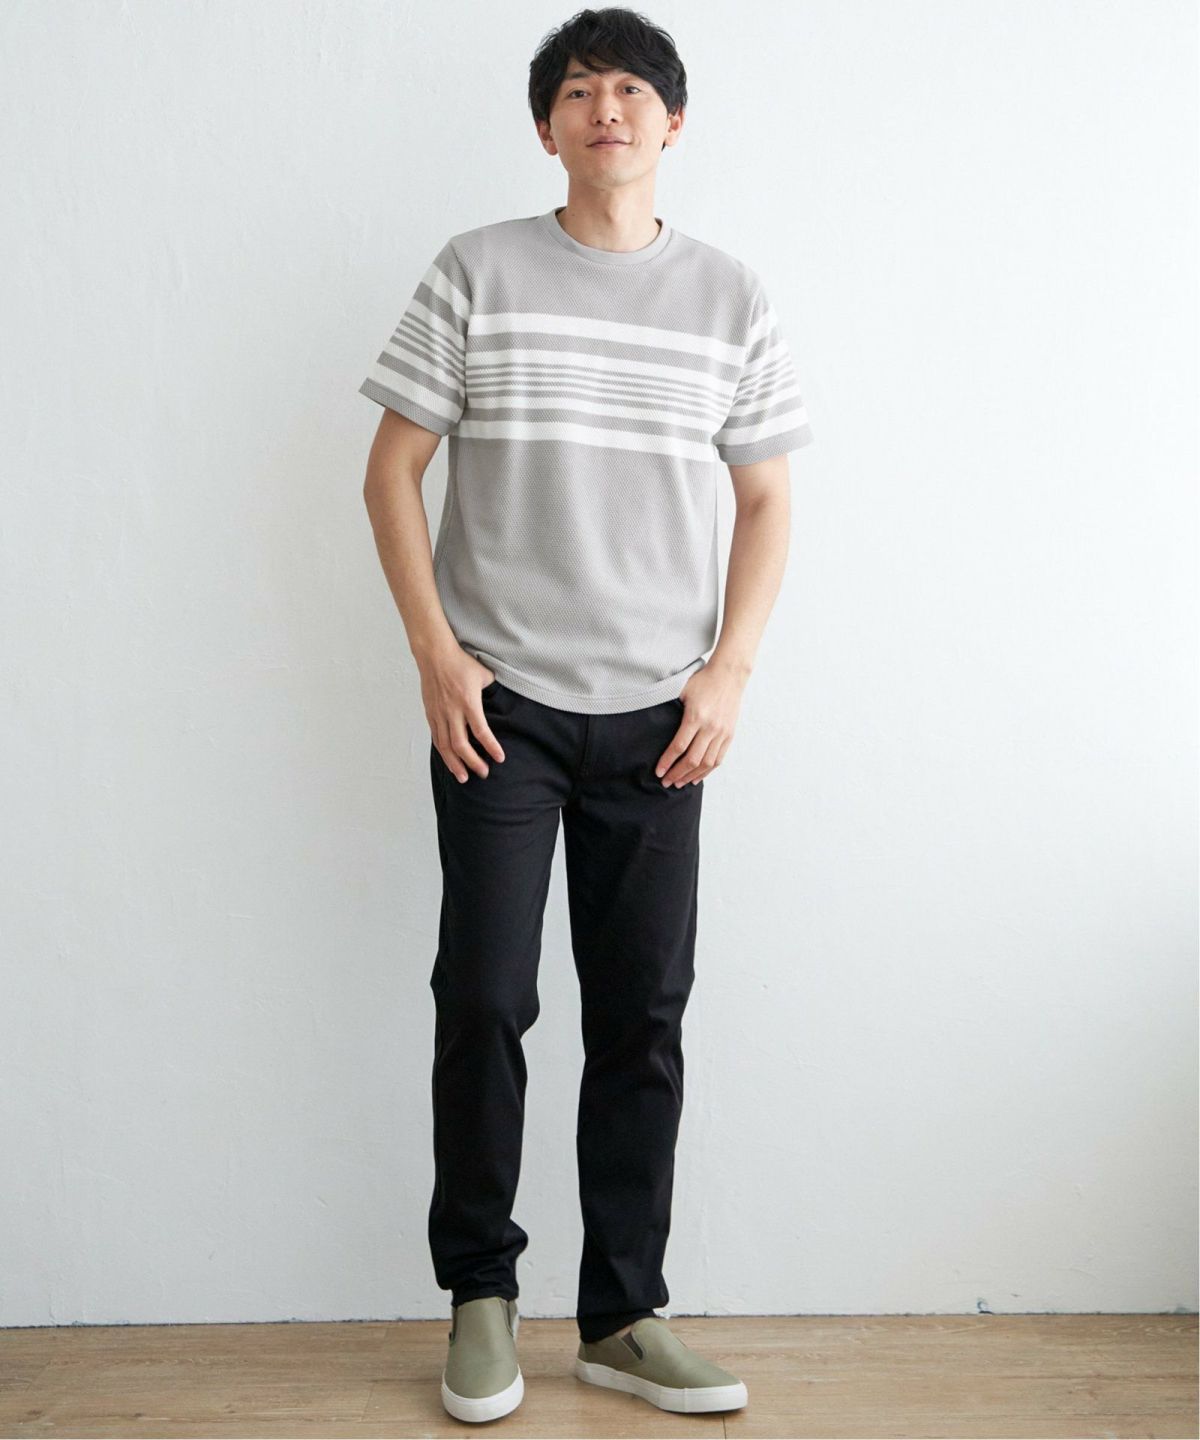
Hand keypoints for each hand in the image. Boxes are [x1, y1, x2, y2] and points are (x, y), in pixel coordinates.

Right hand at [421, 647, 505, 782]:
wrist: (435, 655)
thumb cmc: (461, 663)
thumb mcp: (484, 674)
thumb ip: (493, 690)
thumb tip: (504, 700)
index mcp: (468, 701)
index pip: (481, 731)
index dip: (491, 747)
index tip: (500, 758)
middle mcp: (452, 711)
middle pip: (461, 744)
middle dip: (472, 762)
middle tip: (483, 773)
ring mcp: (439, 714)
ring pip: (445, 745)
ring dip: (455, 763)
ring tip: (464, 777)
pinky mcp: (430, 714)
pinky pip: (436, 738)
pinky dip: (443, 753)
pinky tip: (450, 762)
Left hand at [655, 663, 745, 786]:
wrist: (729, 675)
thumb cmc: (702, 681)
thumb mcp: (682, 690)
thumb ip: (669, 706)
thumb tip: (653, 721)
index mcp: (695, 717)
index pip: (679, 747)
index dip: (667, 762)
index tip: (659, 772)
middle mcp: (710, 727)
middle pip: (692, 759)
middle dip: (677, 774)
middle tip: (666, 782)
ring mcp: (722, 732)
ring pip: (706, 763)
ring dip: (692, 776)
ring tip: (680, 783)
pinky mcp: (729, 735)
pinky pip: (718, 759)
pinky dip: (707, 771)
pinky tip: (697, 777)